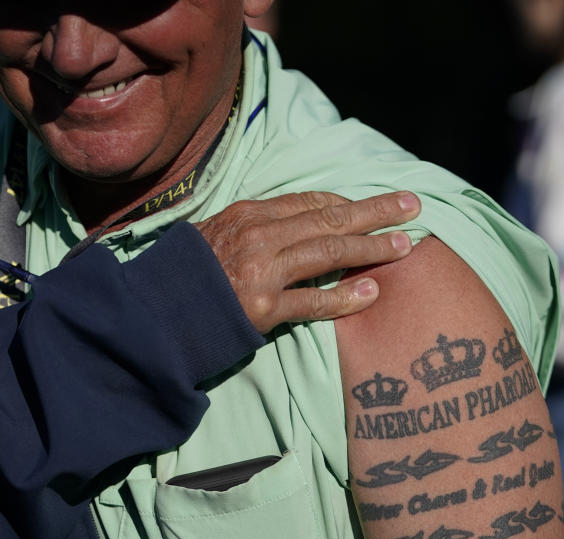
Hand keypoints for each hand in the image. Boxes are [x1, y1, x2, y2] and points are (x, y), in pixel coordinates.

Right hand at [194, 191, 419, 332]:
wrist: (151, 311)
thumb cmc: (182, 274)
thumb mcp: (213, 233)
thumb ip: (251, 227)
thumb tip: (288, 225)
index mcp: (248, 214)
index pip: (309, 202)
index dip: (347, 203)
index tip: (374, 205)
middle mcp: (259, 236)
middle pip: (330, 219)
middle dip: (376, 212)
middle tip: (412, 207)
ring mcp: (262, 272)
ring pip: (329, 252)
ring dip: (372, 248)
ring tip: (404, 247)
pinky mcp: (262, 309)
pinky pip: (313, 301)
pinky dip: (344, 297)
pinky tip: (371, 292)